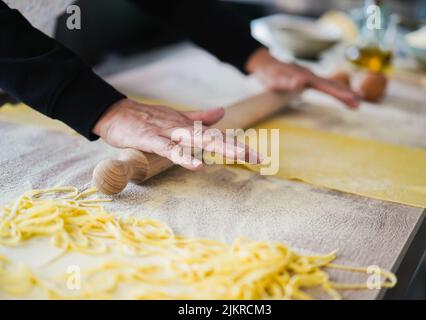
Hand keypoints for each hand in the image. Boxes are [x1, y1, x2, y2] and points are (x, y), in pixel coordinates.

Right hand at [92, 98, 259, 169]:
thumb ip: (199, 117)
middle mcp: (183, 128)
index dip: (237, 144)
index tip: (257, 156)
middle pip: (213, 138)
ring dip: (218, 147)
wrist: (115, 113)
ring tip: (239, 156)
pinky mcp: (151, 139)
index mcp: (188, 126)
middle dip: (236, 148)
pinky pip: (169, 150)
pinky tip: (197, 165)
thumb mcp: (176, 118)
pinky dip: (183, 157)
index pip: (216, 136)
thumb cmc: (145, 119)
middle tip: (258, 158)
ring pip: (196, 140)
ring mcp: (168, 133)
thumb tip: (221, 113)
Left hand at [246, 48, 359, 108]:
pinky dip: (335, 90)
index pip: (326, 87)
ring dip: (343, 92)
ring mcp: (310, 76)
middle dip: (346, 93)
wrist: (264, 64)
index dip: (339, 93)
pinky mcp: (308, 78)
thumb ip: (286, 82)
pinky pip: (324, 85)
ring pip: (330, 84)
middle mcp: (310, 75)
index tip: (352, 99)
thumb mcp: (274, 80)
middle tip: (360, 103)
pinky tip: (340, 94)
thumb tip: (300, 82)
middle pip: (332, 85)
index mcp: (305, 77)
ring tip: (357, 101)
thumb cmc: (268, 74)